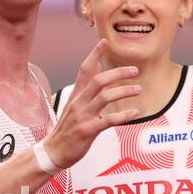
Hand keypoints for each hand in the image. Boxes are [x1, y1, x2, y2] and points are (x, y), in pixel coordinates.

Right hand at [43, 39, 140, 167]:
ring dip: (124, 91)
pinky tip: (135, 112)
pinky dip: (124, 115)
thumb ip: (86, 90)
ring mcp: (82, 116)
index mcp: (76, 96)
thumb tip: (98, 71)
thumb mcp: (73, 106)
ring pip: (105, 97)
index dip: (94, 55)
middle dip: (118, 73)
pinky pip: (108, 120)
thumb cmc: (66, 129)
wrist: (53, 151)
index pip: (84, 70)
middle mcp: (78, 103)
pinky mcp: (87, 131)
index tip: (104, 42)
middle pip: (98, 80)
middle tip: (134, 70)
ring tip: (138, 90)